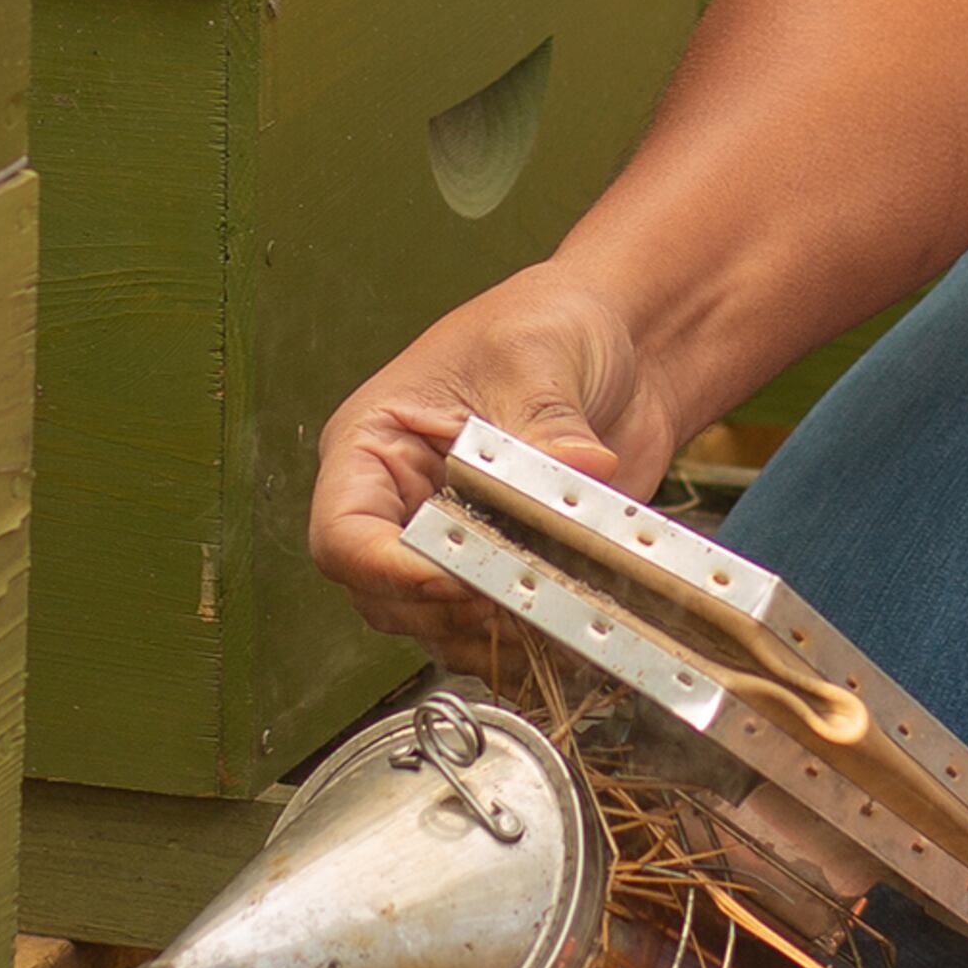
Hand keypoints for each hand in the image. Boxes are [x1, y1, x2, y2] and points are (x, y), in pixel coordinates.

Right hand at [308, 269, 682, 645]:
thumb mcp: (539, 358)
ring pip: (432, 625)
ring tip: (545, 614)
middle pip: (381, 595)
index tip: (453, 576)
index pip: (344, 532)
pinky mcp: (505, 564)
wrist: (623, 341)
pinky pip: (490, 631)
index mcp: (375, 444)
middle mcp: (401, 502)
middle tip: (513, 595)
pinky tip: (565, 633)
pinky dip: (520, 645)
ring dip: (483, 637)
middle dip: (443, 608)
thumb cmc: (549, 322)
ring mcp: (452, 540)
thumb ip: (549, 425)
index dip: (388, 568)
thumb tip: (581, 467)